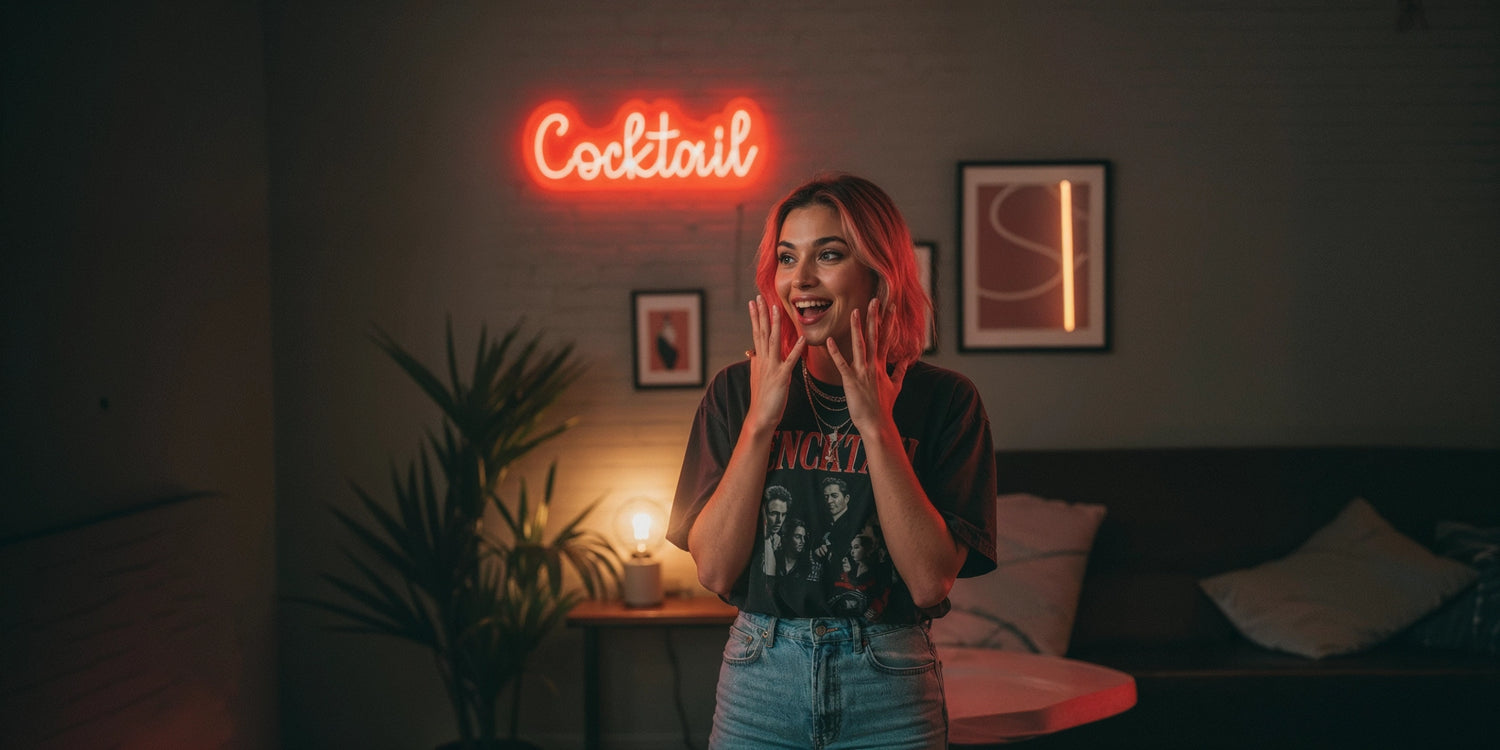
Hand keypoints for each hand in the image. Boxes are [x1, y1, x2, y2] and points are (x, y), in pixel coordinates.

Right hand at [746, 295, 806, 433]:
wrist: (760, 418)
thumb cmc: (762, 399)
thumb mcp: (757, 377)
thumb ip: (756, 363)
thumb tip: (752, 352)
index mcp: (760, 360)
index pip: (756, 333)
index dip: (755, 317)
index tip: (754, 302)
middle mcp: (764, 361)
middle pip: (762, 333)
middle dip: (761, 314)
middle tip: (759, 297)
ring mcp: (772, 368)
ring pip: (773, 342)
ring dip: (775, 325)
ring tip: (776, 309)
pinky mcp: (781, 378)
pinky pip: (790, 361)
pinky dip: (796, 349)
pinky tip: (801, 338)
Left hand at [825, 298, 907, 433]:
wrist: (877, 424)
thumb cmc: (884, 408)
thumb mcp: (895, 387)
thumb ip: (900, 372)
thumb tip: (906, 362)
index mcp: (882, 366)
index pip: (887, 338)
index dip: (888, 322)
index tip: (891, 307)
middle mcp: (873, 366)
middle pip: (875, 336)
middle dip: (875, 317)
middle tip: (875, 300)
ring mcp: (862, 373)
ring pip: (860, 345)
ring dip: (857, 328)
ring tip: (854, 311)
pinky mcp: (851, 381)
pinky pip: (842, 364)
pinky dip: (836, 352)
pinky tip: (830, 340)